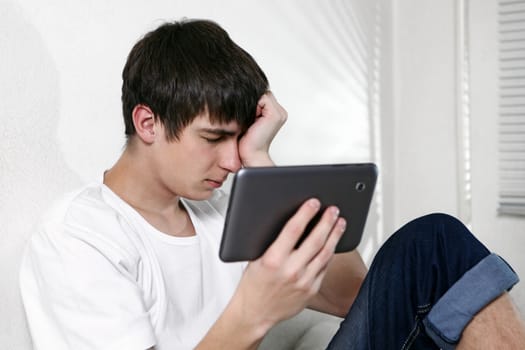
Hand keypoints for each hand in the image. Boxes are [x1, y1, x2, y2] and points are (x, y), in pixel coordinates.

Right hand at [230, 198, 345, 332]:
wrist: (256, 312)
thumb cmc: (253, 285)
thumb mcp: (255, 258)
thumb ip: (272, 242)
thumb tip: (288, 221)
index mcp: (273, 260)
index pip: (293, 230)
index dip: (305, 213)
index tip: (313, 202)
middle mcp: (290, 270)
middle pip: (315, 240)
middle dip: (326, 221)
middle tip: (333, 210)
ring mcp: (303, 281)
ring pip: (325, 253)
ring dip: (334, 235)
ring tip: (339, 222)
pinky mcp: (311, 290)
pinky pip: (324, 267)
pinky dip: (330, 253)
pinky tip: (333, 243)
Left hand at [238, 91, 286, 166]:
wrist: (252, 155)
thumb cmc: (247, 142)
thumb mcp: (249, 120)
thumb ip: (252, 107)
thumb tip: (243, 94)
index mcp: (276, 113)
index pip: (263, 95)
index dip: (252, 101)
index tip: (245, 113)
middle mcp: (280, 112)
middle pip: (263, 93)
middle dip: (253, 101)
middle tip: (247, 117)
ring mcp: (279, 113)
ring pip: (263, 94)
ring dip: (253, 103)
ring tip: (249, 119)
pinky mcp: (275, 115)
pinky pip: (263, 98)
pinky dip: (253, 104)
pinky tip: (251, 118)